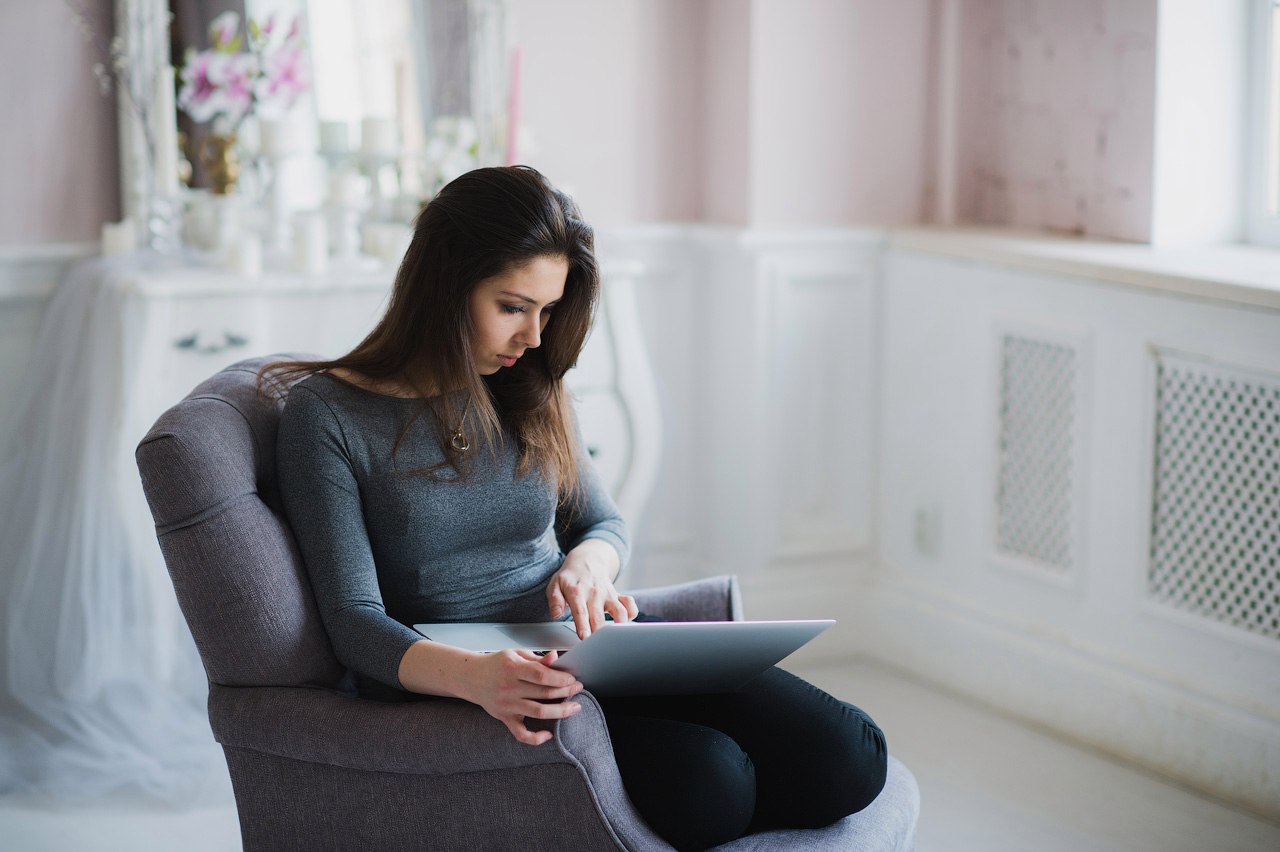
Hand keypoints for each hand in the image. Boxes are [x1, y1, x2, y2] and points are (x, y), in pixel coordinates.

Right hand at [463, 649, 583, 745]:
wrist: (471, 677)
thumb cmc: (497, 664)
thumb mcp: (515, 654)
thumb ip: (537, 658)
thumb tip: (556, 657)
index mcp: (512, 668)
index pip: (541, 675)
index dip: (560, 678)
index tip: (572, 678)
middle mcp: (509, 688)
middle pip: (544, 693)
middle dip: (566, 691)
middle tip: (579, 688)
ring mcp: (507, 705)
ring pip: (538, 712)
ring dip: (560, 712)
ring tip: (575, 707)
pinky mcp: (504, 718)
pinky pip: (521, 734)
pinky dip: (536, 738)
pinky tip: (549, 734)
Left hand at [547, 539, 637, 639]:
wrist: (587, 560)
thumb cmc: (570, 577)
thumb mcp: (555, 584)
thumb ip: (554, 600)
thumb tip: (556, 614)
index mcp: (577, 592)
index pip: (581, 611)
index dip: (583, 625)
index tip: (585, 637)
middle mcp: (595, 594)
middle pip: (599, 617)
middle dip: (598, 634)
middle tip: (596, 647)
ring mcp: (608, 594)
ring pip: (619, 612)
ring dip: (618, 627)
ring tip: (614, 640)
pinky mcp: (618, 596)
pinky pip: (629, 605)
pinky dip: (631, 614)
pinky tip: (624, 622)